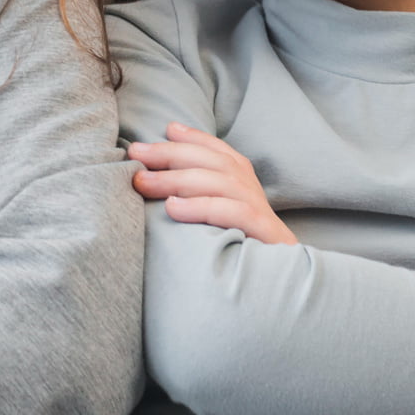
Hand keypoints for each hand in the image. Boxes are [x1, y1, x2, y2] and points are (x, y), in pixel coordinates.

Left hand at [128, 122, 297, 243]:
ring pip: (217, 182)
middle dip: (170, 153)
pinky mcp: (262, 233)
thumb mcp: (217, 212)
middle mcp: (251, 189)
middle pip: (211, 161)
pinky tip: (173, 208)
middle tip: (135, 154)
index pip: (217, 149)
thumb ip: (196, 189)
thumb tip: (157, 168)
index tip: (165, 129)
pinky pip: (231, 213)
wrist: (279, 285)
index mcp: (242, 179)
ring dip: (176, 179)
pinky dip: (200, 207)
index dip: (192, 136)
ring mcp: (258, 210)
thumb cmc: (239, 246)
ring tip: (143, 182)